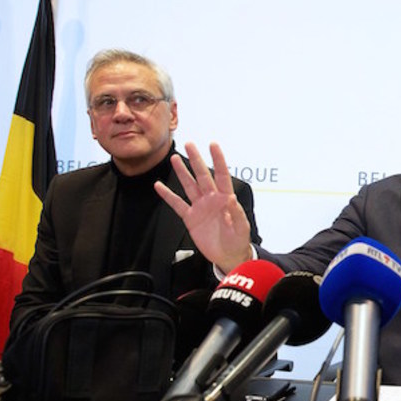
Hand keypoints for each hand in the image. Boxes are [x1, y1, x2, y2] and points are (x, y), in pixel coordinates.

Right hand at [154, 142, 252, 273]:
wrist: (228, 256)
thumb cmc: (238, 241)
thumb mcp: (241, 228)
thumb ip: (236, 214)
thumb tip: (232, 199)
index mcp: (226, 199)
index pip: (222, 175)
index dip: (218, 160)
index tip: (213, 145)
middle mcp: (212, 199)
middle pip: (202, 175)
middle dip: (196, 160)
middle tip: (189, 144)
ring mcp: (200, 207)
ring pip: (189, 186)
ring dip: (182, 172)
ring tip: (174, 158)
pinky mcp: (190, 218)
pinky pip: (177, 204)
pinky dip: (168, 195)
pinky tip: (159, 186)